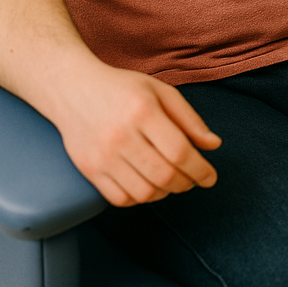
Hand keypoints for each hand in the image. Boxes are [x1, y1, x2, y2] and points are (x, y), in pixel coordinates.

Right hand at [52, 64, 221, 206]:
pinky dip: (140, 198)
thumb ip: (189, 119)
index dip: (200, 169)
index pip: (179, 151)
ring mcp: (102, 156)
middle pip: (164, 175)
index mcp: (143, 111)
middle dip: (186, 183)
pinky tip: (148, 185)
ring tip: (172, 181)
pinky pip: (120, 199)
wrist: (73, 89)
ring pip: (144, 192)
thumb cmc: (123, 88)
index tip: (210, 177)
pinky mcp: (89, 169)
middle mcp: (121, 135)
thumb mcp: (161, 91)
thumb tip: (213, 145)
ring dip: (165, 192)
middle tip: (193, 179)